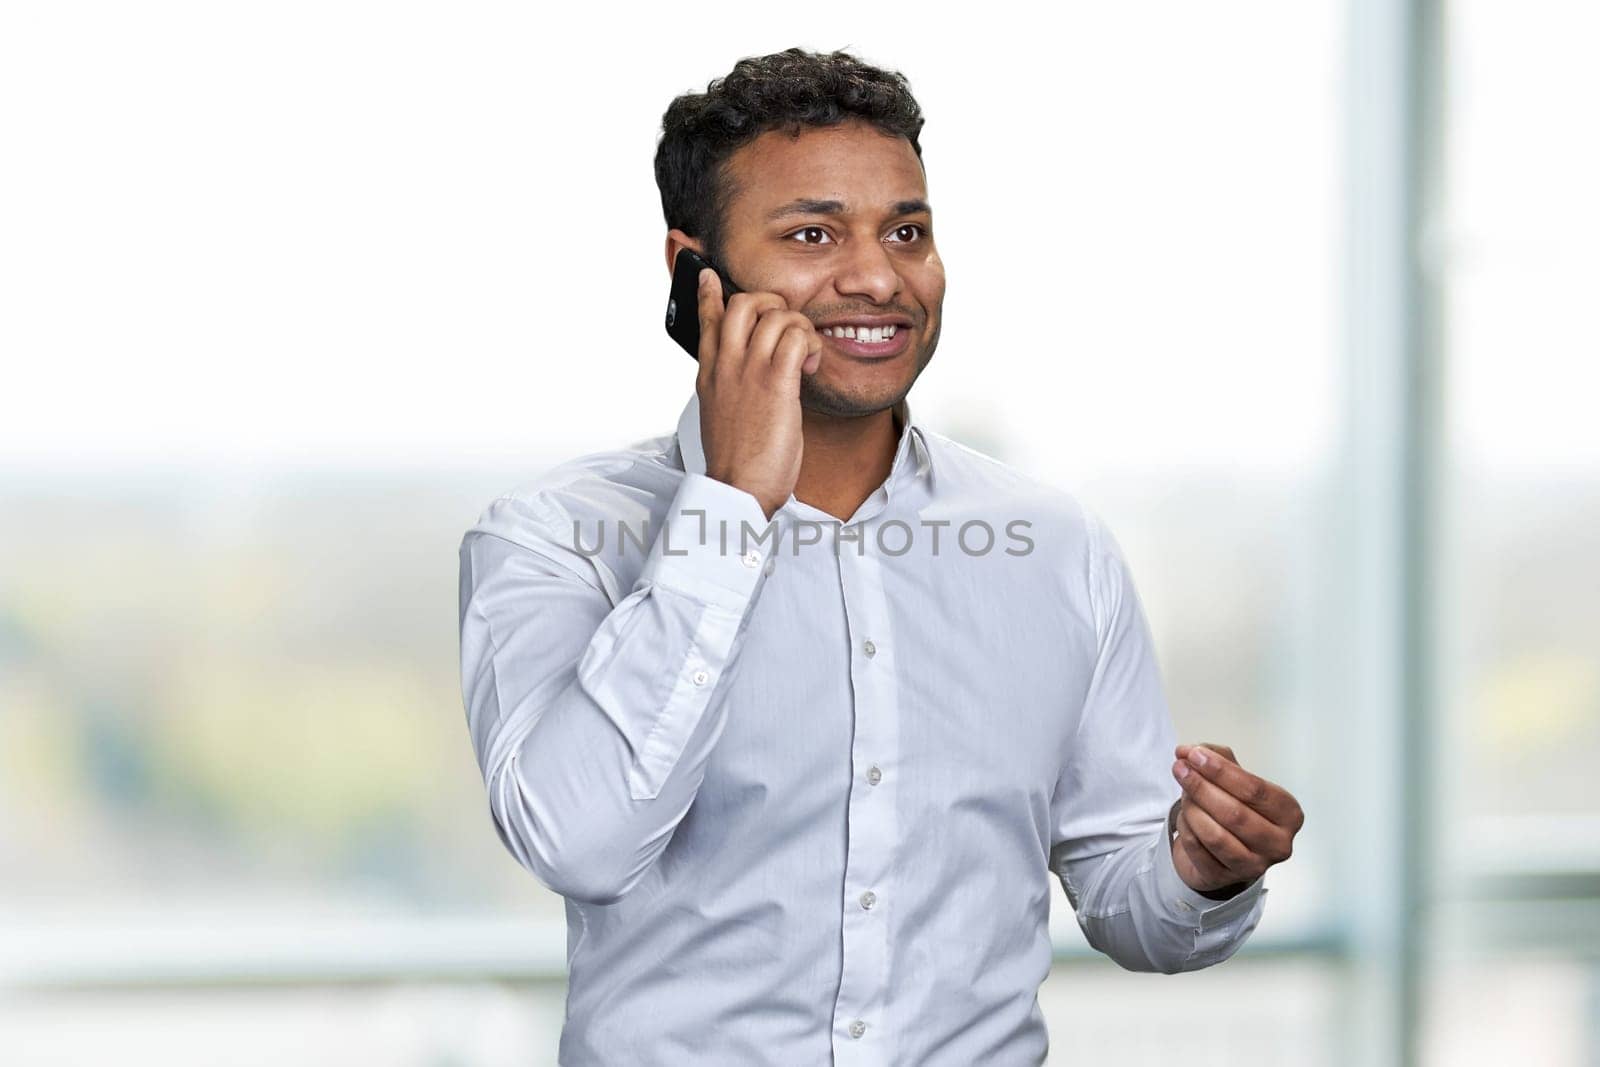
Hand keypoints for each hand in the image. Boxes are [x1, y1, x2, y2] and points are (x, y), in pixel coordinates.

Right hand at [695, 268, 823, 520]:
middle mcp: (726, 365)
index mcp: (709, 374)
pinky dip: (809, 344)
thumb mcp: (721, 417)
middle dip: (772, 304)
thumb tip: (743, 379)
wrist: (737, 488)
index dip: (709, 292)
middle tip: (787, 330)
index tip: (709, 275)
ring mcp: (749, 371)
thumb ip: (728, 390)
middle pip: (743, 302)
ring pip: (775, 313)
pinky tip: (810, 366)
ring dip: (799, 328)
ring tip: (803, 357)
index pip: (705, 319)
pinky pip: (796, 336)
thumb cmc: (735, 461)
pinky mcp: (776, 382)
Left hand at [1169, 742, 1302, 896]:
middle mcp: (1278, 844)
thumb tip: (1186, 751)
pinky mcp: (1226, 878)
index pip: (1255, 790)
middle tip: (1179, 768)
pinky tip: (1185, 816)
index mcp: (1289, 814)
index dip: (1221, 771)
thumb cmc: (1235, 808)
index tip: (1194, 754)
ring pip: (1215, 834)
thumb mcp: (1234, 779)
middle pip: (1234, 813)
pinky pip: (1198, 849)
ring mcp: (1254, 866)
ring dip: (1192, 808)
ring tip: (1183, 792)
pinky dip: (1186, 827)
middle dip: (1201, 787)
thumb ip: (1216, 757)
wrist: (1223, 849)